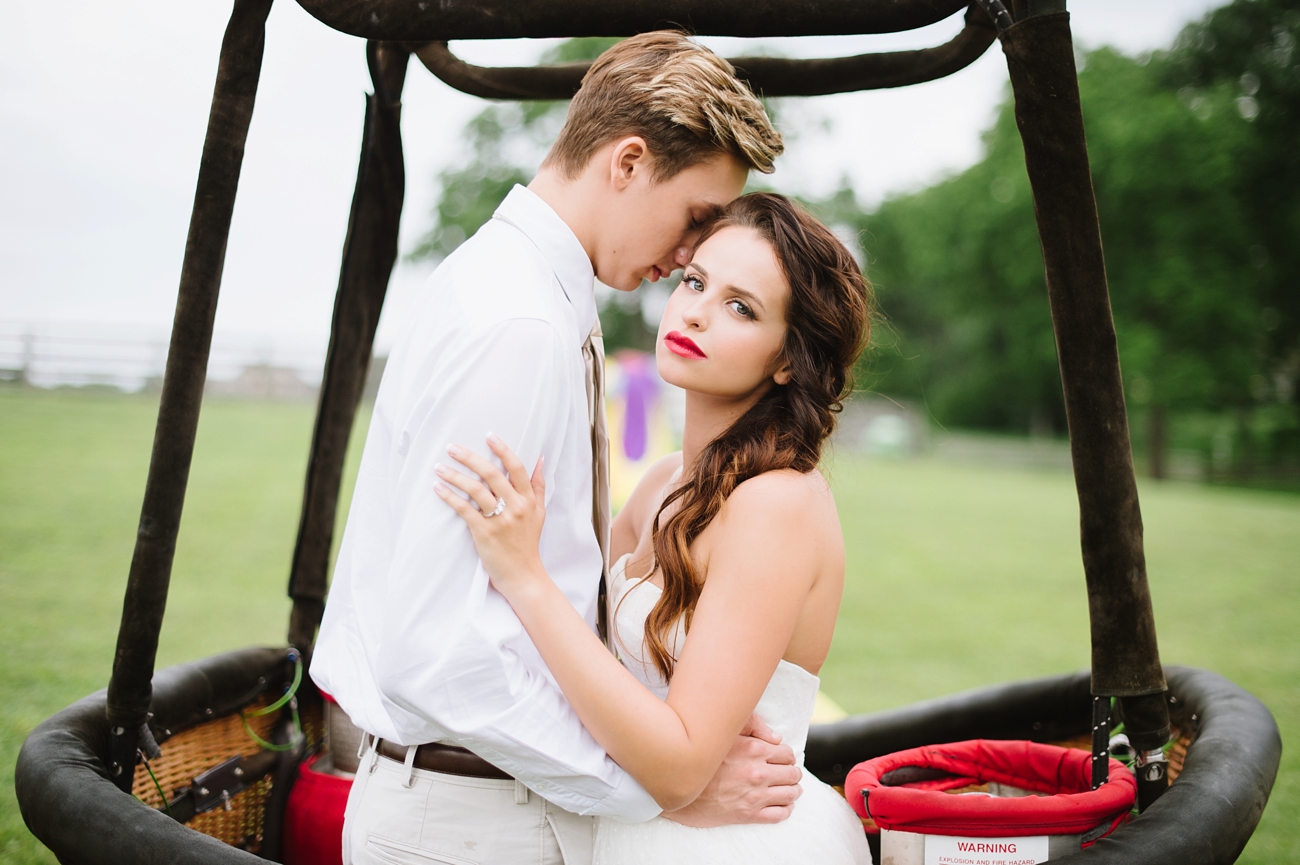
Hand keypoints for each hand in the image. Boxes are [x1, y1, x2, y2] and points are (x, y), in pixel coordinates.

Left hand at [434, 434, 547, 598]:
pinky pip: (464, 509)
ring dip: (455, 475)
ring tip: (439, 467)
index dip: (503, 450)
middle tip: (452, 447)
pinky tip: (438, 488)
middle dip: (470, 457)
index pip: (516, 468)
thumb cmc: (528, 543)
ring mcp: (500, 520)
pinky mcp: (484, 533)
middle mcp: (516, 507)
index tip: (488, 436)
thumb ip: (538, 486)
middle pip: (492, 474)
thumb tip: (540, 459)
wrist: (523, 575)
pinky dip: (450, 497)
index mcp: (528, 500)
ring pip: (476, 490)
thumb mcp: (539, 513)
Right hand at [661, 714, 801, 826]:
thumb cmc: (701, 757)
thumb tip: (776, 738)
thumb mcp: (724, 734)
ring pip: (790, 794)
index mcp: (754, 750)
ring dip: (793, 790)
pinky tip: (783, 805)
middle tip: (789, 773)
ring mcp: (754, 795)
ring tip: (790, 788)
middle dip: (792, 772)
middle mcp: (757, 773)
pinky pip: (779, 814)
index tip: (783, 758)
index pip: (787, 753)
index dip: (787, 755)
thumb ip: (753, 728)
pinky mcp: (749, 814)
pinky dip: (786, 809)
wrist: (679, 787)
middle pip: (792, 773)